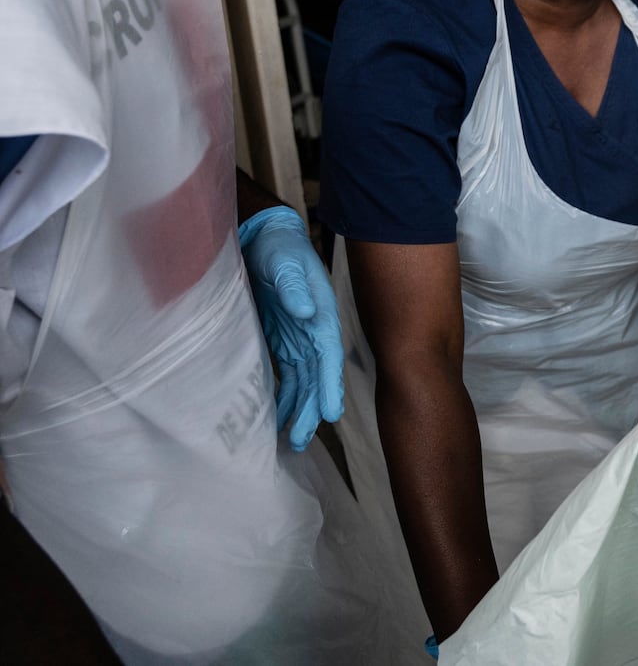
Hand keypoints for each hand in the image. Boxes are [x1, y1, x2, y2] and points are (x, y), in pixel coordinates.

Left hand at [238, 206, 344, 449]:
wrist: (263, 241)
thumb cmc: (279, 250)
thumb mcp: (286, 263)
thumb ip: (295, 287)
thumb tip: (308, 314)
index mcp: (322, 316)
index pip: (328, 357)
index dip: (330, 386)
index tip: (331, 414)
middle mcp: (314, 332)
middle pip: (317, 377)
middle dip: (313, 409)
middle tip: (302, 440)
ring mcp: (298, 339)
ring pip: (303, 382)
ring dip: (300, 409)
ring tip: (294, 440)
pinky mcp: (281, 341)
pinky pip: (287, 376)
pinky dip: (286, 397)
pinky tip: (281, 417)